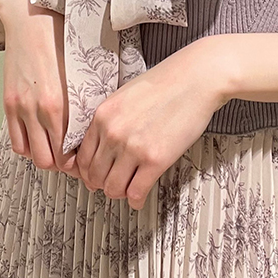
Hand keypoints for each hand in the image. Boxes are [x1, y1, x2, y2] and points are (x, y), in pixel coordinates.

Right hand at [0, 0, 71, 172]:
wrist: (30, 16)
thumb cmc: (61, 37)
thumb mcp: (81, 70)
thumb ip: (86, 100)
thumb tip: (95, 125)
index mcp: (59, 103)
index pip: (68, 152)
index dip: (79, 162)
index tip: (86, 160)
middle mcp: (38, 109)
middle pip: (49, 160)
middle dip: (63, 165)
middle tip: (75, 160)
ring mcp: (20, 107)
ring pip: (31, 155)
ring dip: (45, 157)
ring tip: (57, 150)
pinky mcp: (8, 102)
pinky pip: (15, 140)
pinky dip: (28, 146)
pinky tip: (40, 139)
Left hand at [67, 39, 228, 210]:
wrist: (195, 78)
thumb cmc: (166, 82)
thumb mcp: (125, 95)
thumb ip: (110, 120)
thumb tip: (104, 146)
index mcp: (103, 115)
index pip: (82, 158)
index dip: (88, 172)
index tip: (94, 176)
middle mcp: (113, 133)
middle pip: (95, 176)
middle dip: (102, 184)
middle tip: (112, 185)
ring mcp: (133, 147)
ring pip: (113, 188)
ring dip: (119, 193)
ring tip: (127, 190)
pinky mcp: (155, 159)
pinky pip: (136, 192)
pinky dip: (136, 199)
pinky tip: (139, 197)